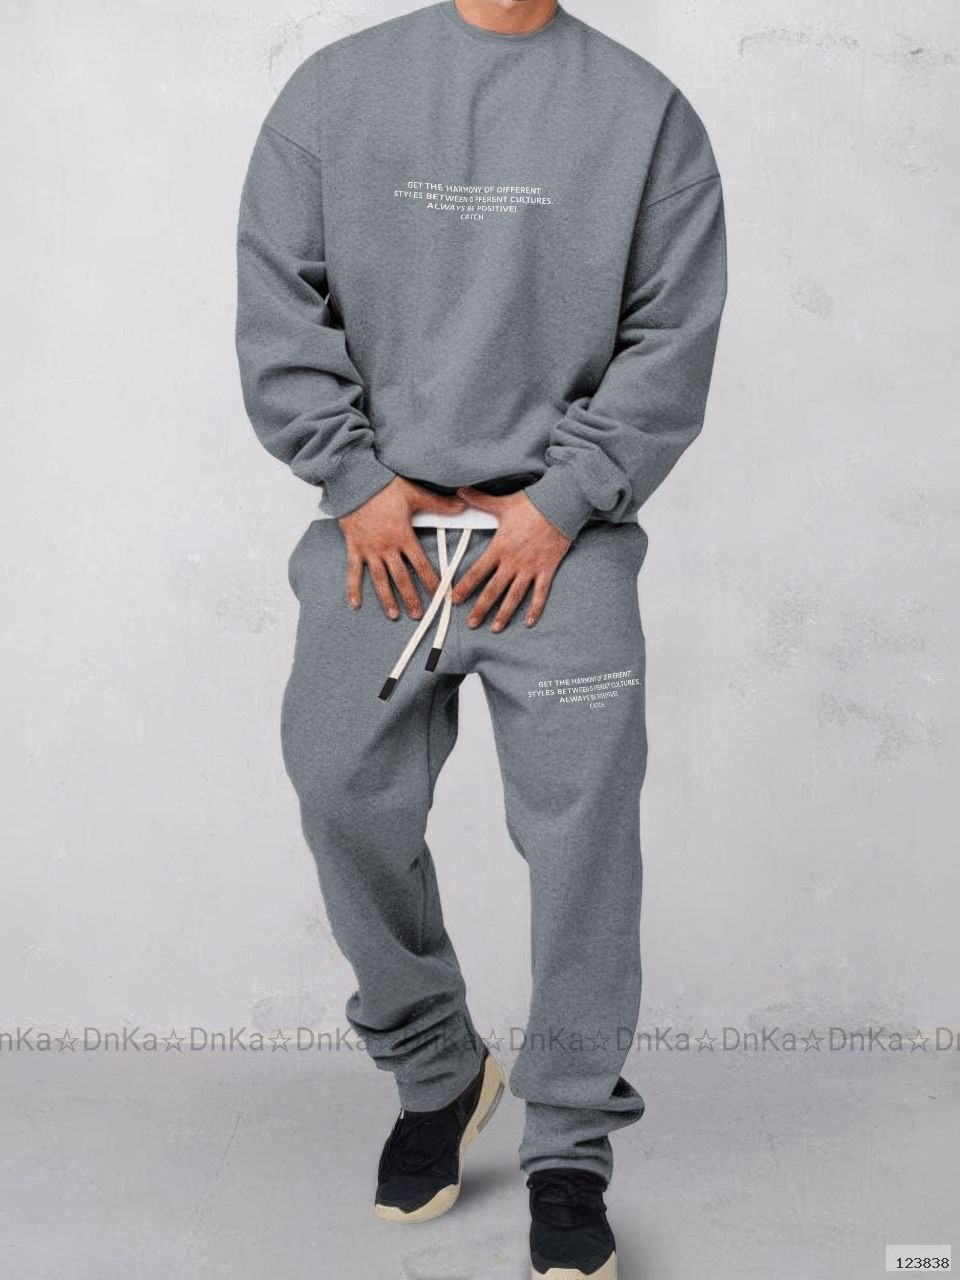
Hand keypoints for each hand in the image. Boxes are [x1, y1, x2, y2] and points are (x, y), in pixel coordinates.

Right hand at [338, 477, 465, 619]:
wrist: (355, 479)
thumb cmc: (384, 485)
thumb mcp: (415, 494)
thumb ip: (439, 503)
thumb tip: (463, 504)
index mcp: (404, 536)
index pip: (422, 565)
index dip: (432, 582)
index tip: (439, 596)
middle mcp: (387, 547)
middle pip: (402, 578)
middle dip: (411, 598)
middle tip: (418, 615)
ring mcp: (369, 549)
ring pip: (380, 580)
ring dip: (387, 599)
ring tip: (394, 615)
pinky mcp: (354, 547)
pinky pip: (353, 572)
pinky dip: (353, 588)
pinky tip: (355, 604)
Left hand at [450, 487, 572, 630]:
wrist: (561, 505)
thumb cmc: (532, 504)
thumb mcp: (503, 503)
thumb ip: (480, 500)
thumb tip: (460, 490)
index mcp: (500, 547)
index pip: (478, 571)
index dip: (465, 586)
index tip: (454, 599)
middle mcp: (513, 561)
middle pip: (493, 590)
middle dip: (480, 608)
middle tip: (471, 623)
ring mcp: (530, 568)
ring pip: (514, 596)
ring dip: (504, 613)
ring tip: (495, 628)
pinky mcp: (547, 569)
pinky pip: (540, 593)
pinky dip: (535, 609)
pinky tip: (528, 622)